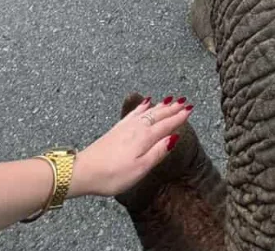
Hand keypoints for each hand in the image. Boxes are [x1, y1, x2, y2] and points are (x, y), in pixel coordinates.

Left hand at [70, 97, 191, 198]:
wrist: (84, 170)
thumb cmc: (112, 175)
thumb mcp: (140, 169)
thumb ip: (158, 152)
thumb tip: (174, 138)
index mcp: (145, 138)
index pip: (166, 125)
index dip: (179, 118)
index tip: (190, 110)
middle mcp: (137, 128)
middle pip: (158, 115)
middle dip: (172, 108)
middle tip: (184, 101)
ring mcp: (126, 126)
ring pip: (148, 111)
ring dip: (161, 106)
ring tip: (171, 100)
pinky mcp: (117, 128)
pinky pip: (134, 112)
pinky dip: (143, 106)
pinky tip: (145, 102)